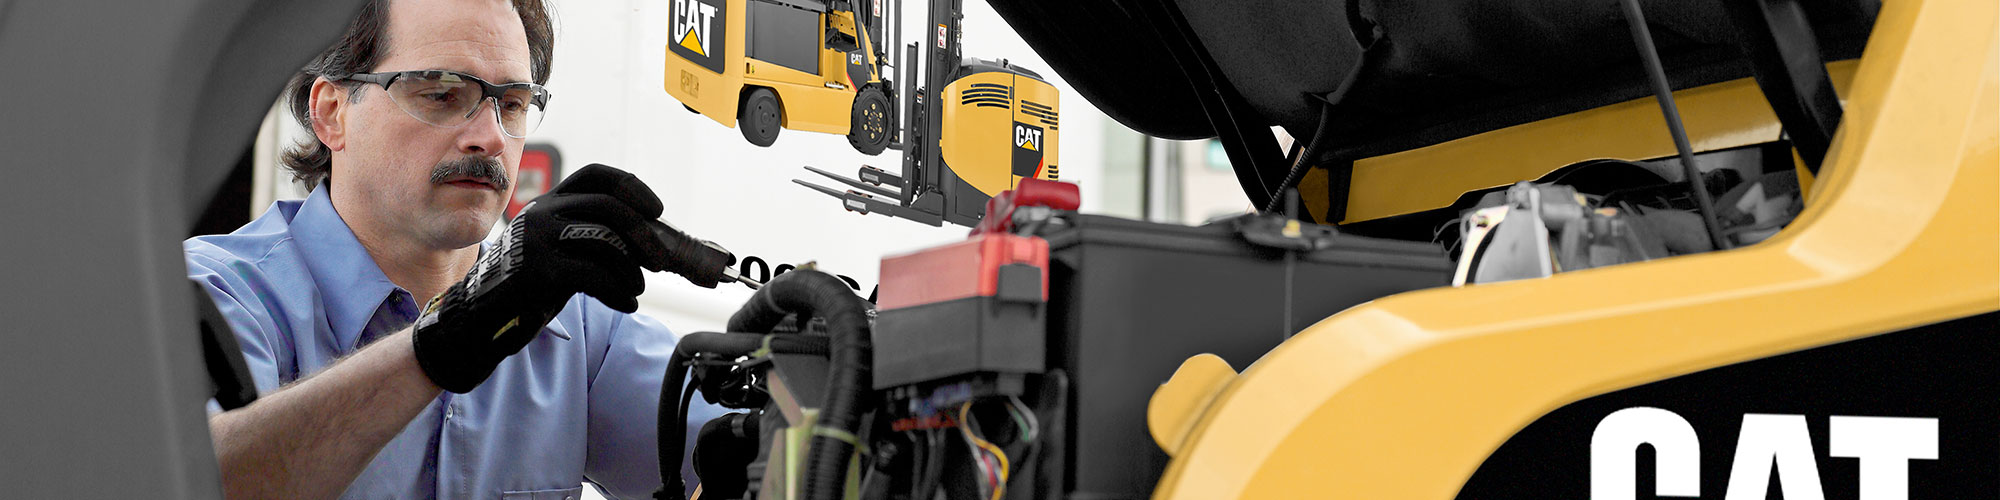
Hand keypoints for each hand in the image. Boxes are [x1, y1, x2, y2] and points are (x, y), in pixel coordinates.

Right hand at [412, 164, 663, 392]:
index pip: (596, 174)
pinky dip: (619, 292)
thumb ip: (591, 236)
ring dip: (631, 270)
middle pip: (608, 206)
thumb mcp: (559, 250)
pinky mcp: (538, 270)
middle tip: (661, 260)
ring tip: (637, 290)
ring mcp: (537, 240)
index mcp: (549, 202)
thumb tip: (648, 236)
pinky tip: (627, 305)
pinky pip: (594, 275)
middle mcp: (542, 212)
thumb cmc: (529, 286)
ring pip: (605, 240)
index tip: (657, 210)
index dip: (632, 187)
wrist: (481, 318)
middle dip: (644, 233)